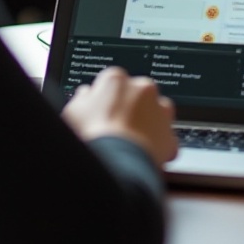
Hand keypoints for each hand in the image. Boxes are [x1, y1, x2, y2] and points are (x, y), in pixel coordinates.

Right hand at [63, 67, 177, 166]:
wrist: (115, 163)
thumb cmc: (92, 136)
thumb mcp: (73, 112)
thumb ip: (82, 98)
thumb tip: (85, 95)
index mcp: (116, 79)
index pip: (113, 82)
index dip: (107, 99)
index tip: (103, 111)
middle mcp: (142, 88)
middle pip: (137, 94)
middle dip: (130, 108)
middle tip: (116, 128)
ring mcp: (160, 110)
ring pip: (155, 113)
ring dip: (147, 123)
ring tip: (131, 142)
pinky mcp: (170, 133)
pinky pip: (165, 138)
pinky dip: (158, 146)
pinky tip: (144, 155)